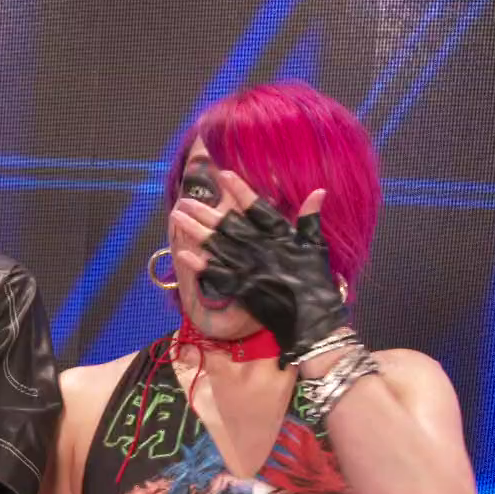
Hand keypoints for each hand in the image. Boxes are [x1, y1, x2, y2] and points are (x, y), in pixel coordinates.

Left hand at [172, 172, 345, 366]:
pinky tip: (180, 253)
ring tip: (176, 216)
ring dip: (194, 231)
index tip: (223, 175)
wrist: (312, 319)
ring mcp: (248, 268)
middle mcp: (260, 248)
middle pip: (227, 225)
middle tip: (184, 199)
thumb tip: (319, 191)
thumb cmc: (316, 281)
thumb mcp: (316, 246)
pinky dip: (198, 264)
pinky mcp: (240, 288)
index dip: (240, 191)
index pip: (257, 208)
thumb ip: (311, 219)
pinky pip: (215, 274)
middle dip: (205, 211)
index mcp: (279, 235)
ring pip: (216, 245)